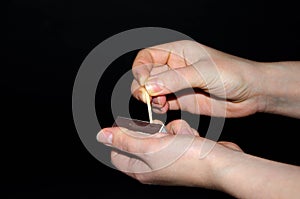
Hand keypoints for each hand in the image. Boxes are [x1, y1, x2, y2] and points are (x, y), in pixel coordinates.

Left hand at [96, 120, 241, 186]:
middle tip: (159, 130)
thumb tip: (101, 136)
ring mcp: (169, 159)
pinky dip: (182, 131)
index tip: (131, 124)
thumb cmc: (186, 158)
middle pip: (139, 141)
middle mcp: (153, 166)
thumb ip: (124, 140)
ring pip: (159, 134)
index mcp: (140, 170)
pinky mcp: (183, 150)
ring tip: (181, 136)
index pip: (117, 152)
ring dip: (169, 129)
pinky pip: (175, 133)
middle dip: (150, 131)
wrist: (220, 163)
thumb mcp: (150, 147)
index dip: (121, 136)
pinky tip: (192, 137)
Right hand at [131, 40, 266, 116]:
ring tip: (160, 104)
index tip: (144, 83)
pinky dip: (158, 107)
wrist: (251, 94)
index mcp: (178, 52)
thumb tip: (148, 87)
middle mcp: (174, 67)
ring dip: (150, 99)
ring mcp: (177, 85)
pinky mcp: (182, 100)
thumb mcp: (203, 72)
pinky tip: (164, 109)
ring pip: (151, 91)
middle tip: (148, 98)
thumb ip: (175, 79)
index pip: (147, 56)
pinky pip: (162, 103)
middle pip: (146, 75)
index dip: (140, 69)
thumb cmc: (233, 74)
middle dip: (143, 86)